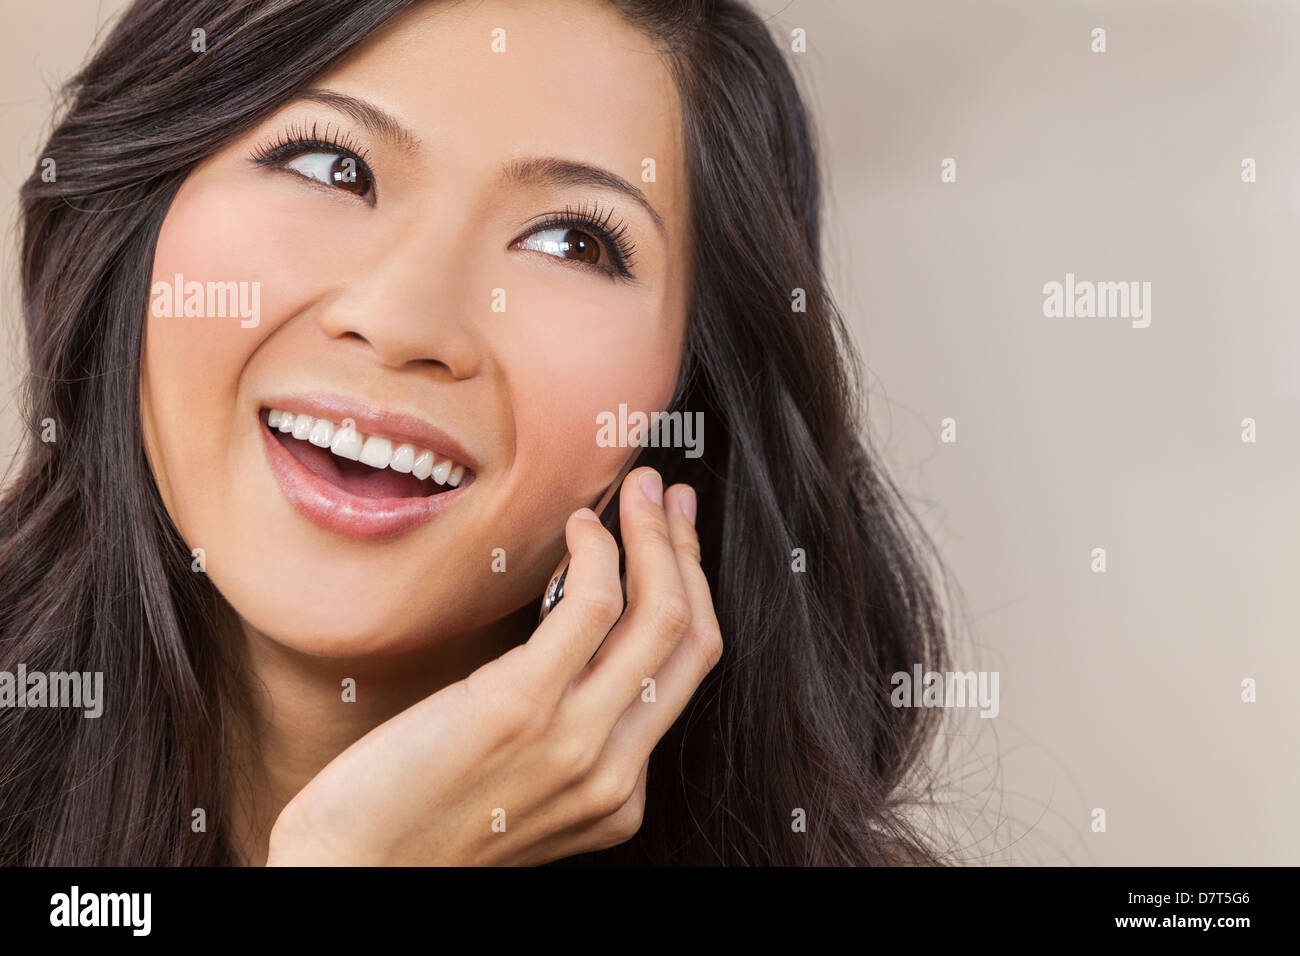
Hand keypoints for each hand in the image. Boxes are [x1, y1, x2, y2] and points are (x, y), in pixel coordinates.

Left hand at [266, 467, 721, 864]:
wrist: (351, 872)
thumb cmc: (415, 816)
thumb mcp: (519, 784)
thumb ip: (564, 732)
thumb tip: (576, 635)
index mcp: (617, 793)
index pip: (683, 675)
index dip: (690, 592)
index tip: (675, 541)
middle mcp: (611, 772)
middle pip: (690, 640)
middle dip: (688, 554)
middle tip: (670, 496)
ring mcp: (573, 743)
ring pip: (660, 617)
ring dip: (656, 537)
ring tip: (638, 490)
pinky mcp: (521, 707)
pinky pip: (593, 608)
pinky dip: (601, 552)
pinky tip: (581, 526)